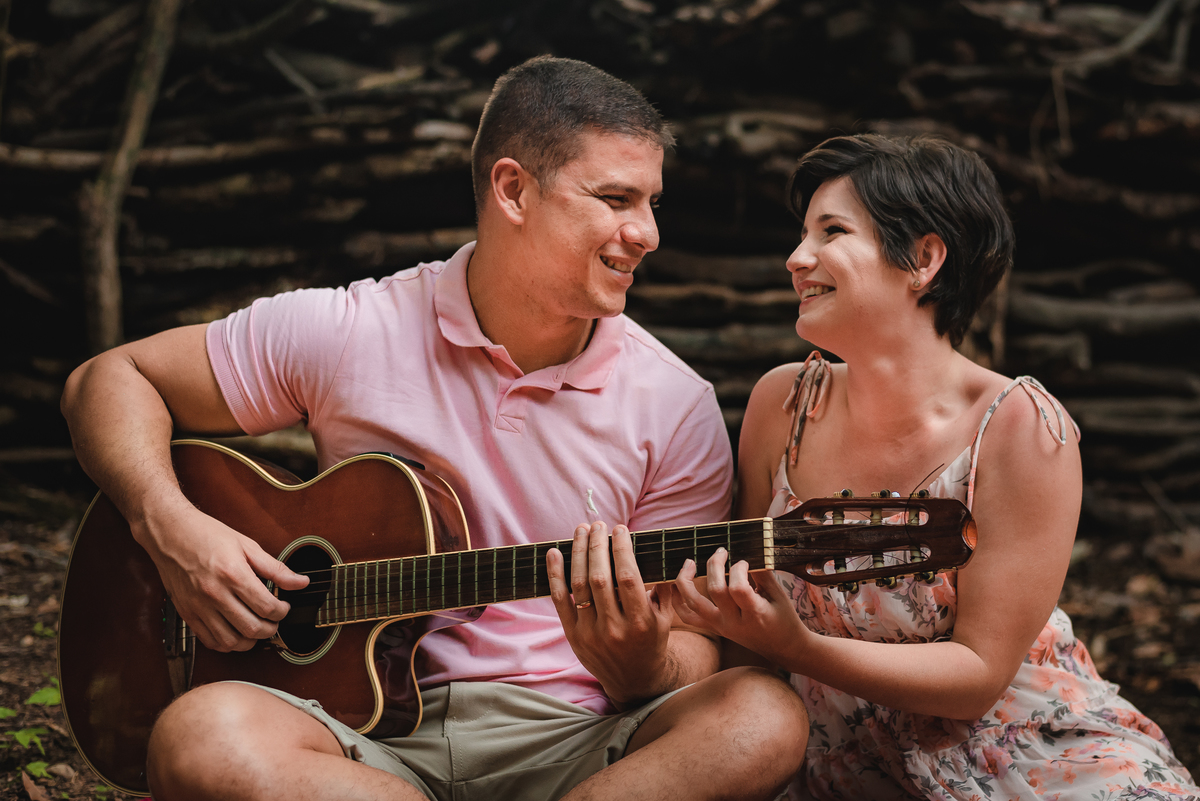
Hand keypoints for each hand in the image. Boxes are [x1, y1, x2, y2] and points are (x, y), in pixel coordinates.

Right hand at [135, 501, 308, 651]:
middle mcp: (214, 594)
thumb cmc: (206, 534)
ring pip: (230, 641)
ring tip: (257, 629)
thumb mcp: (247, 545)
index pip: (266, 607)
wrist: (170, 532)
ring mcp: (198, 606)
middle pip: (251, 628)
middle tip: (275, 620)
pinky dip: (226, 644)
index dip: (282, 611)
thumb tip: (300, 582)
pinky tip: (235, 633)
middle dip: (271, 629)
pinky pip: (209, 641)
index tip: (284, 607)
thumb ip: (276, 568)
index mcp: (233, 574)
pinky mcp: (187, 613)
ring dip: (250, 641)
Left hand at [547, 521, 674, 704]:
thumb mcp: (666, 619)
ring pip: (579, 585)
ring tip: (581, 530)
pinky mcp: (573, 636)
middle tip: (598, 524)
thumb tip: (664, 555)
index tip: (619, 529)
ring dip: (578, 553)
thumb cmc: (652, 642)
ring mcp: (591, 633)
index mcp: (640, 622)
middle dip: (597, 546)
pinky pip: (560, 601)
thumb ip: (664, 589)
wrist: (633, 681)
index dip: (622, 550)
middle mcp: (614, 629)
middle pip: (600, 578)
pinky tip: (555, 552)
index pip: (628, 578)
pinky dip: (555, 575)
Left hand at [672, 548, 807, 663]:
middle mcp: (734, 622)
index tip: (745, 562)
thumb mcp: (779, 595)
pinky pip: (689, 617)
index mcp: (755, 614)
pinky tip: (677, 585)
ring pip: (694, 605)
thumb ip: (762, 574)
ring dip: (686, 581)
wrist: (783, 647)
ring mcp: (721, 627)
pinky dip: (678, 601)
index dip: (739, 569)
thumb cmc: (784, 617)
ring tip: (689, 562)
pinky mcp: (715, 628)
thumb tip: (746, 552)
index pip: (738, 588)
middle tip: (721, 551)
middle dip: (714, 565)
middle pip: (715, 591)